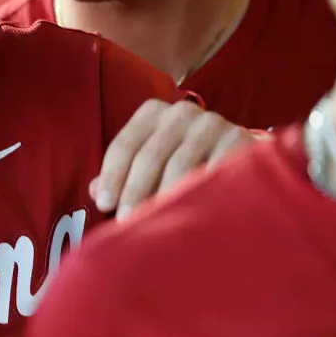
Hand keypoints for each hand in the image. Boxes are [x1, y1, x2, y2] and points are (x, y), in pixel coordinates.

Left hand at [92, 99, 262, 219]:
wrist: (241, 155)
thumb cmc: (185, 160)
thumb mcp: (152, 160)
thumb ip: (124, 173)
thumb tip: (94, 190)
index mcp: (154, 112)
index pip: (125, 145)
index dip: (112, 176)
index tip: (104, 204)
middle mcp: (182, 112)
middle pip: (150, 156)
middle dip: (135, 191)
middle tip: (127, 222)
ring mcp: (212, 124)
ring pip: (180, 166)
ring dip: (164, 198)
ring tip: (156, 225)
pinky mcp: (239, 140)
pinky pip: (213, 173)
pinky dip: (199, 196)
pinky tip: (191, 215)